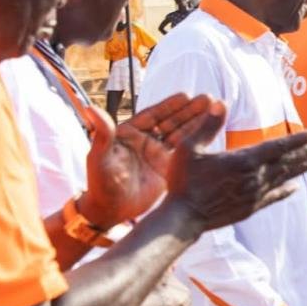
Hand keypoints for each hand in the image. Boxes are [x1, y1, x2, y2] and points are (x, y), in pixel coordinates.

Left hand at [78, 95, 228, 227]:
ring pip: (181, 134)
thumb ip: (102, 132)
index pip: (153, 115)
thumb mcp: (99, 156)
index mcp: (130, 133)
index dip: (169, 106)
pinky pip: (185, 152)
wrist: (109, 210)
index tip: (186, 95)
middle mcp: (146, 141)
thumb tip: (90, 108)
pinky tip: (211, 131)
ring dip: (197, 122)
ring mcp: (157, 154)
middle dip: (189, 110)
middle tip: (208, 98)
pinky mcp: (167, 168)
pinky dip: (197, 141)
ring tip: (216, 110)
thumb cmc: (100, 183)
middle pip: (171, 122)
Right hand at [167, 115, 306, 231]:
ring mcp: (254, 195)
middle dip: (304, 152)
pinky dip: (286, 191)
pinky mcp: (250, 209)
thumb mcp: (190, 148)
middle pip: (286, 162)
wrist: (183, 218)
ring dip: (300, 168)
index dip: (298, 140)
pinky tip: (295, 188)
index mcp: (243, 161)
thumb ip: (208, 124)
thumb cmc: (183, 181)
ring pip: (284, 178)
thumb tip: (220, 101)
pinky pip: (274, 197)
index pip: (278, 147)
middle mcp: (254, 178)